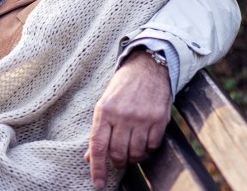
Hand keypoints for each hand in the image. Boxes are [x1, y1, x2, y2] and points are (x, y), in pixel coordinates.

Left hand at [85, 50, 171, 188]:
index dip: (97, 168)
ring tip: (131, 150)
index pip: (98, 146)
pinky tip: (144, 140)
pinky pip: (152, 146)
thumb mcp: (105, 103)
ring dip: (133, 157)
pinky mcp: (158, 120)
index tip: (97, 183)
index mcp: (104, 111)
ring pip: (136, 153)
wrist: (148, 68)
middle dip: (117, 162)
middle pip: (117, 153)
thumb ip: (98, 130)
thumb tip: (88, 157)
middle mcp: (122, 115)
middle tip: (118, 160)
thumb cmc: (123, 87)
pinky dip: (148, 149)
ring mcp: (141, 118)